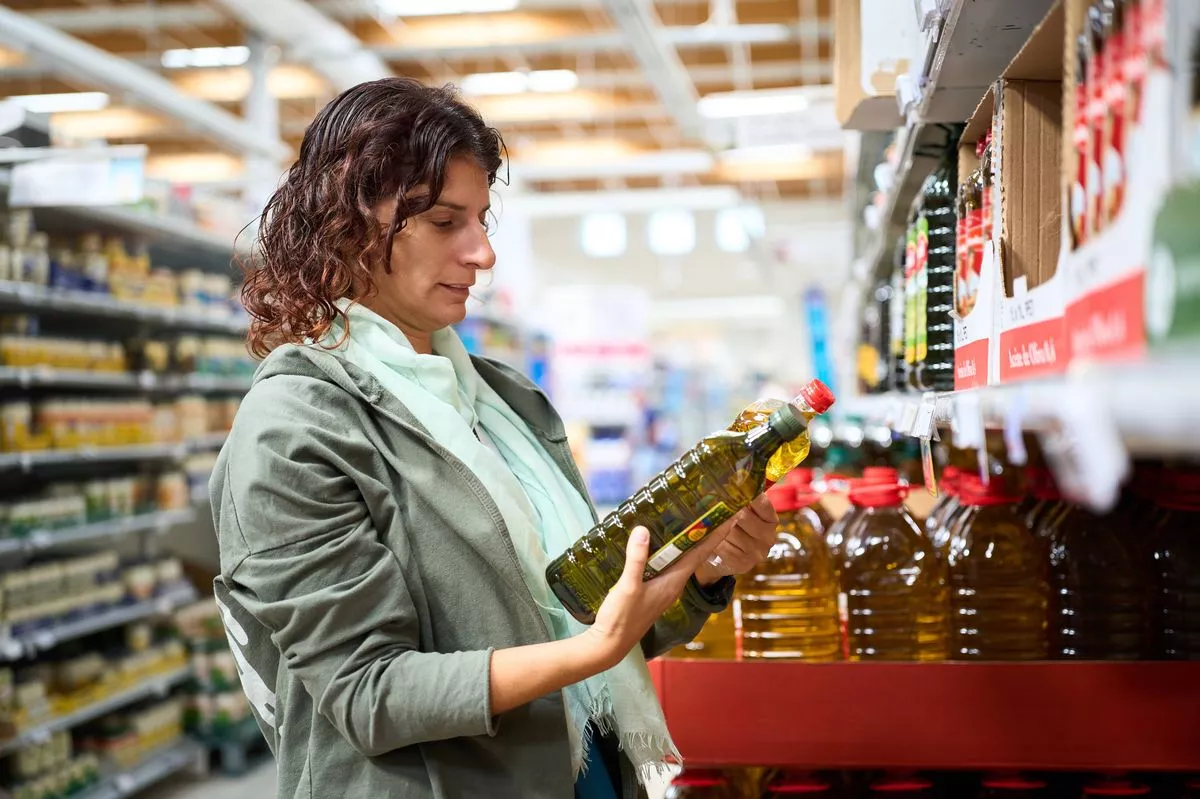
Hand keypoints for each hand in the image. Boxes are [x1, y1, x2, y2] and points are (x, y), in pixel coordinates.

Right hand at [580, 524, 727, 670]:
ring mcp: (662, 588)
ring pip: (679, 559)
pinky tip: (659, 543)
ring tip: (689, 520)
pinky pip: (666, 565)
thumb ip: (636, 559)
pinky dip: (668, 551)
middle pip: (693, 554)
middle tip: (710, 510)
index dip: (715, 535)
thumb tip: (643, 529)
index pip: (700, 554)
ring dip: (686, 541)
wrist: (609, 644)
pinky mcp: (651, 590)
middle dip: (703, 534)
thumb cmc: (621, 618)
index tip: (730, 517)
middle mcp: (673, 585)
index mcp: (673, 582)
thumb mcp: (627, 586)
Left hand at [693, 494, 777, 585]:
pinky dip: (715, 543)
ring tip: (713, 526)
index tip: (729, 489)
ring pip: (731, 532)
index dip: (744, 494)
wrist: (720, 559)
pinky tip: (713, 541)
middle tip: (714, 507)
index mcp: (770, 519)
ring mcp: (757, 552)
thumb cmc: (730, 528)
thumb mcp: (739, 511)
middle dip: (727, 511)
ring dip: (718, 528)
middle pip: (743, 516)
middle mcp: (768, 536)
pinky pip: (724, 547)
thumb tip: (728, 478)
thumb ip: (738, 498)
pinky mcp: (743, 564)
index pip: (761, 502)